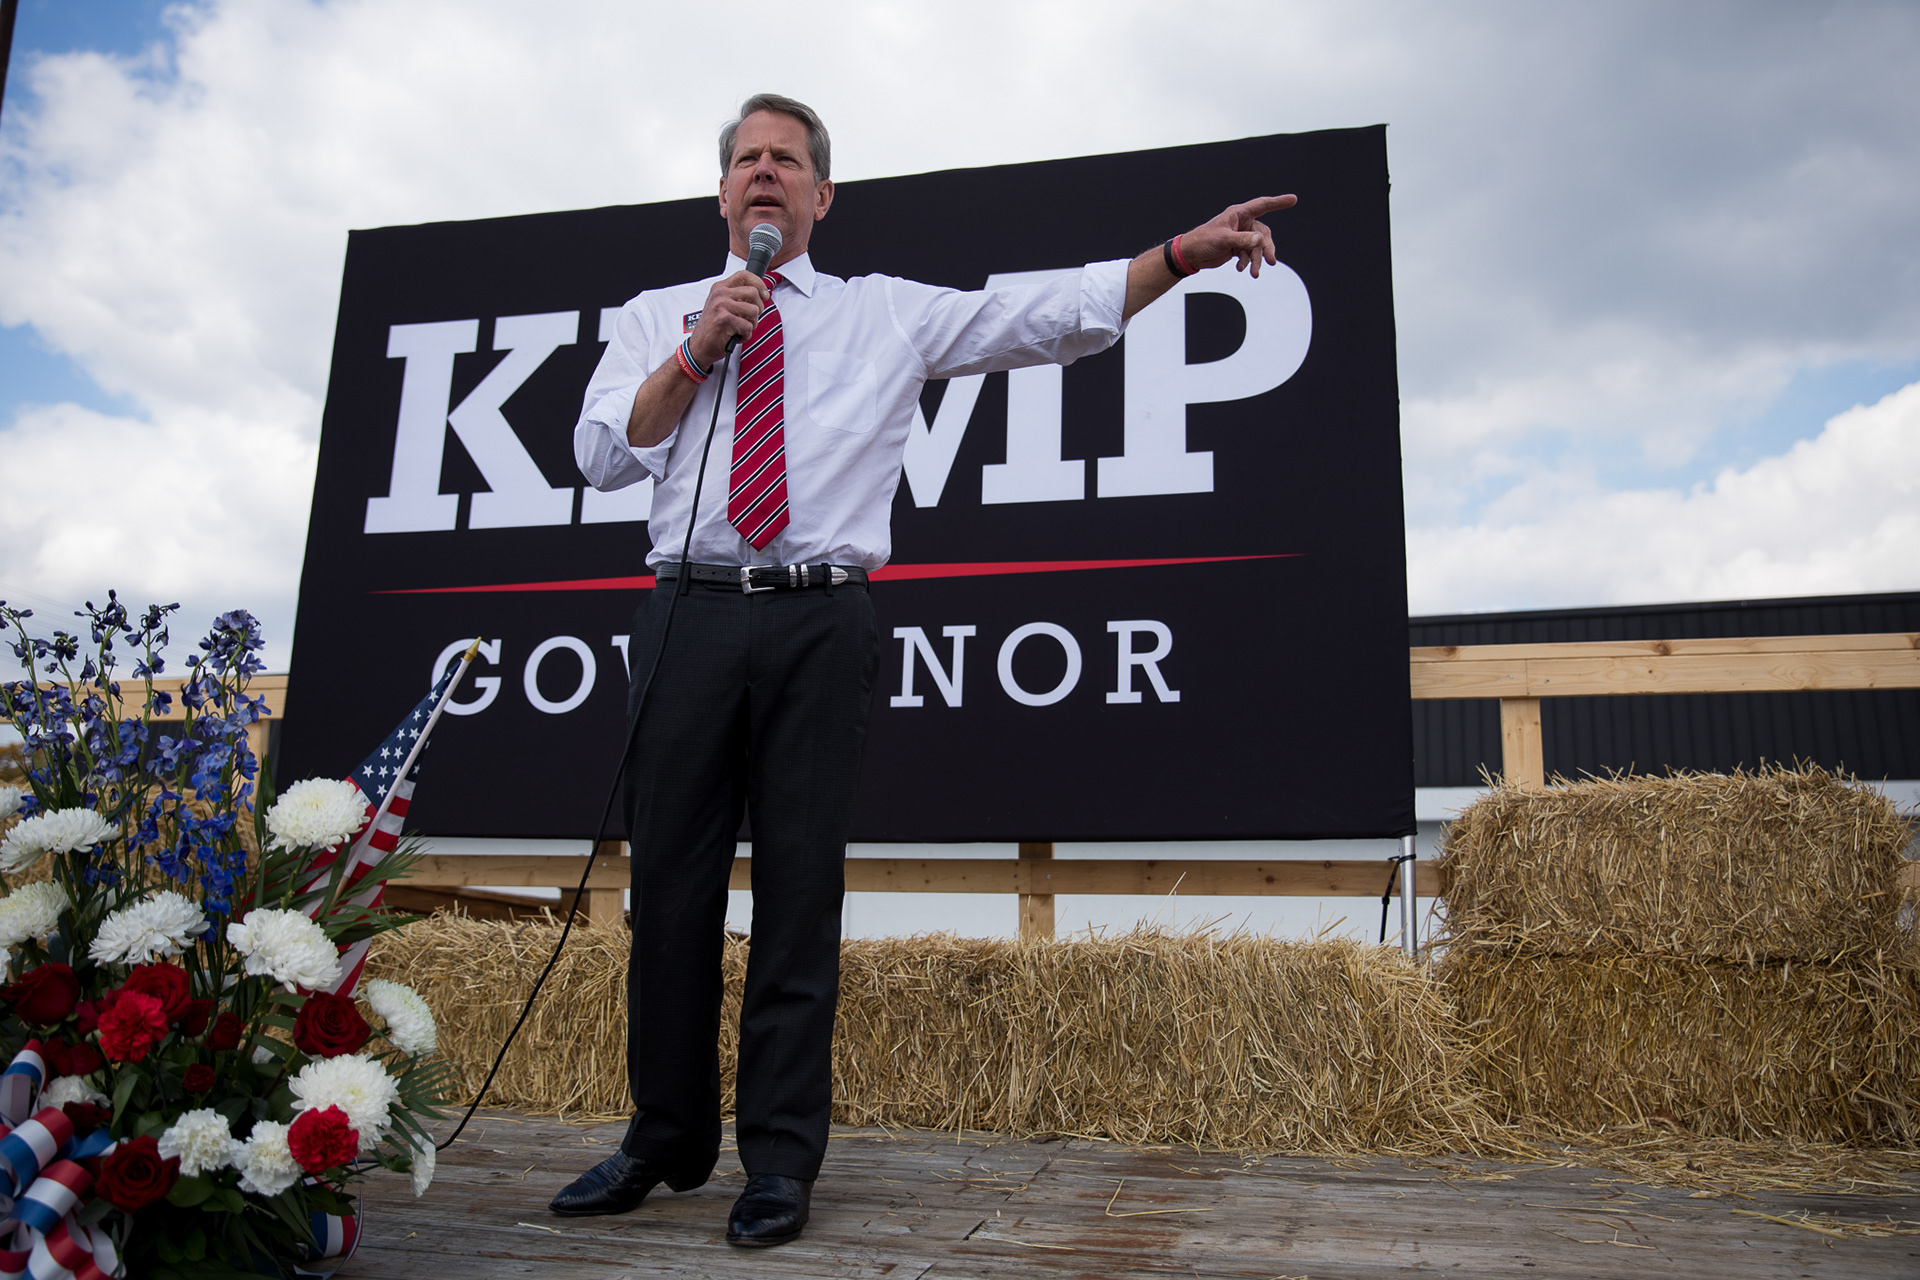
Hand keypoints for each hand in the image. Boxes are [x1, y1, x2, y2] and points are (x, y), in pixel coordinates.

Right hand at [688, 271, 769, 367]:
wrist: (699, 346)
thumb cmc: (714, 328)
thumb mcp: (723, 306)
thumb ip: (738, 297)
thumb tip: (762, 294)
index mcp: (720, 288)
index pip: (744, 275)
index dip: (759, 283)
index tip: (764, 295)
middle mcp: (720, 294)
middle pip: (753, 292)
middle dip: (758, 308)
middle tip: (750, 318)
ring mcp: (721, 305)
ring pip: (754, 310)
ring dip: (752, 324)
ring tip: (741, 328)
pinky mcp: (724, 319)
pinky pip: (748, 326)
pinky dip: (745, 335)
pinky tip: (736, 336)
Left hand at [1174, 195, 1296, 276]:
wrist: (1191, 255)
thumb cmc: (1203, 241)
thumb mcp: (1223, 240)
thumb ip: (1242, 240)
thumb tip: (1260, 240)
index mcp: (1238, 213)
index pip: (1262, 205)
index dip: (1278, 202)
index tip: (1293, 199)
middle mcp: (1242, 223)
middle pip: (1263, 234)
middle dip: (1267, 248)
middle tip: (1271, 261)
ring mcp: (1241, 235)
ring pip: (1257, 247)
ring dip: (1256, 260)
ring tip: (1254, 273)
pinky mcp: (1238, 247)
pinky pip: (1249, 254)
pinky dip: (1247, 262)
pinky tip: (1240, 268)